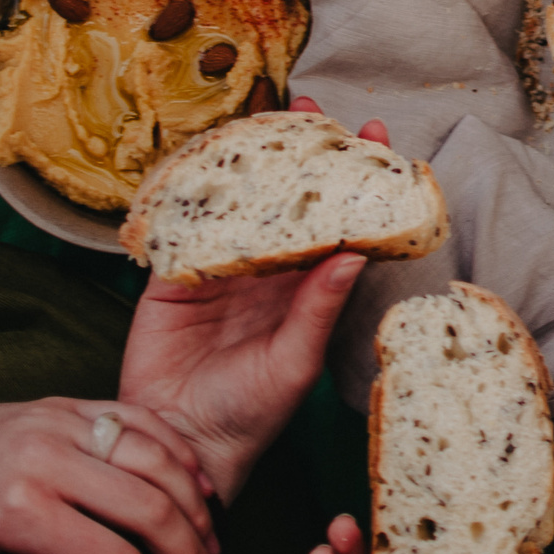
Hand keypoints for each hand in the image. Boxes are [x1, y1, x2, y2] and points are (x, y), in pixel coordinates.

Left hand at [0, 395, 221, 553]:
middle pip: (150, 508)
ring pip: (157, 459)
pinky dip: (179, 451)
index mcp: (19, 507)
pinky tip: (198, 484)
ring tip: (211, 544)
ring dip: (196, 505)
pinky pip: (142, 418)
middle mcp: (48, 458)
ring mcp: (62, 423)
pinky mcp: (68, 404)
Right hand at [118, 98, 379, 497]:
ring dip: (252, 160)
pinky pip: (187, 225)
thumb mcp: (294, 363)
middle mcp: (269, 275)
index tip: (378, 135)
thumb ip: (319, 308)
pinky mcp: (175, 275)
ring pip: (241, 203)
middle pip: (291, 200)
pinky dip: (194, 193)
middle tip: (314, 108)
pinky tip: (205, 159)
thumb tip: (356, 252)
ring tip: (266, 115)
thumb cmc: (249, 417)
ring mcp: (222, 270)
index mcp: (307, 292)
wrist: (180, 445)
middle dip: (304, 152)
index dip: (359, 181)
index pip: (339, 223)